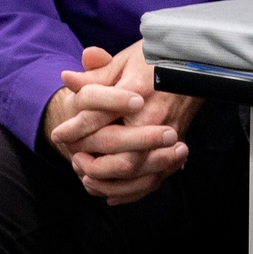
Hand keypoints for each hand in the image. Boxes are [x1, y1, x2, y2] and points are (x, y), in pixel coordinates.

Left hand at [45, 41, 202, 204]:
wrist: (194, 64)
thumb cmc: (155, 61)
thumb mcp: (123, 61)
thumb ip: (96, 74)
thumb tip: (67, 77)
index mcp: (138, 91)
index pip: (100, 117)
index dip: (75, 128)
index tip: (58, 135)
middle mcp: (155, 117)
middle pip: (122, 155)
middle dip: (93, 164)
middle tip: (75, 161)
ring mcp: (169, 135)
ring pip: (137, 172)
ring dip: (110, 182)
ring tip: (88, 179)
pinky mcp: (175, 148)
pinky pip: (154, 179)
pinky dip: (131, 191)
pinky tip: (112, 192)